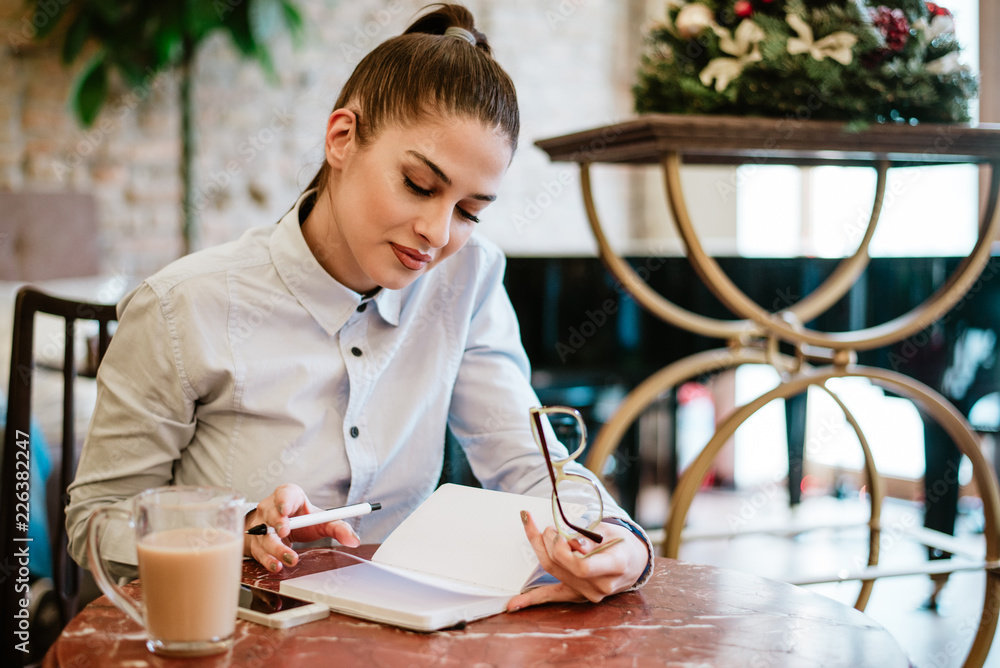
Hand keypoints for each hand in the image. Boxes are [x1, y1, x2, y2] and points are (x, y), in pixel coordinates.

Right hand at [244, 484, 360, 572]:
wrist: (281, 529)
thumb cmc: (302, 520)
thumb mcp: (321, 521)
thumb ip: (338, 527)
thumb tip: (354, 540)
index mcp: (288, 496)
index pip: (283, 493)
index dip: (283, 500)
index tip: (286, 510)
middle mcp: (270, 509)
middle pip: (270, 513)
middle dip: (277, 522)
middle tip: (285, 531)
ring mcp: (260, 526)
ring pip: (264, 536)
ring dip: (276, 547)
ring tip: (291, 558)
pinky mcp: (256, 544)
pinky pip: (259, 552)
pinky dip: (267, 560)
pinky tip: (277, 566)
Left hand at [506, 510, 647, 611]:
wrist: (633, 562)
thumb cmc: (622, 542)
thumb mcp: (611, 531)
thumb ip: (591, 537)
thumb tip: (571, 543)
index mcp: (614, 566)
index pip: (582, 566)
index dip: (564, 550)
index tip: (561, 534)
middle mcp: (600, 585)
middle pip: (562, 566)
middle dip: (549, 542)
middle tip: (550, 527)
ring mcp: (588, 594)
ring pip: (553, 572)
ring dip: (540, 550)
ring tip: (539, 531)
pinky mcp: (577, 595)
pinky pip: (552, 596)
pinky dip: (531, 599)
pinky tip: (513, 605)